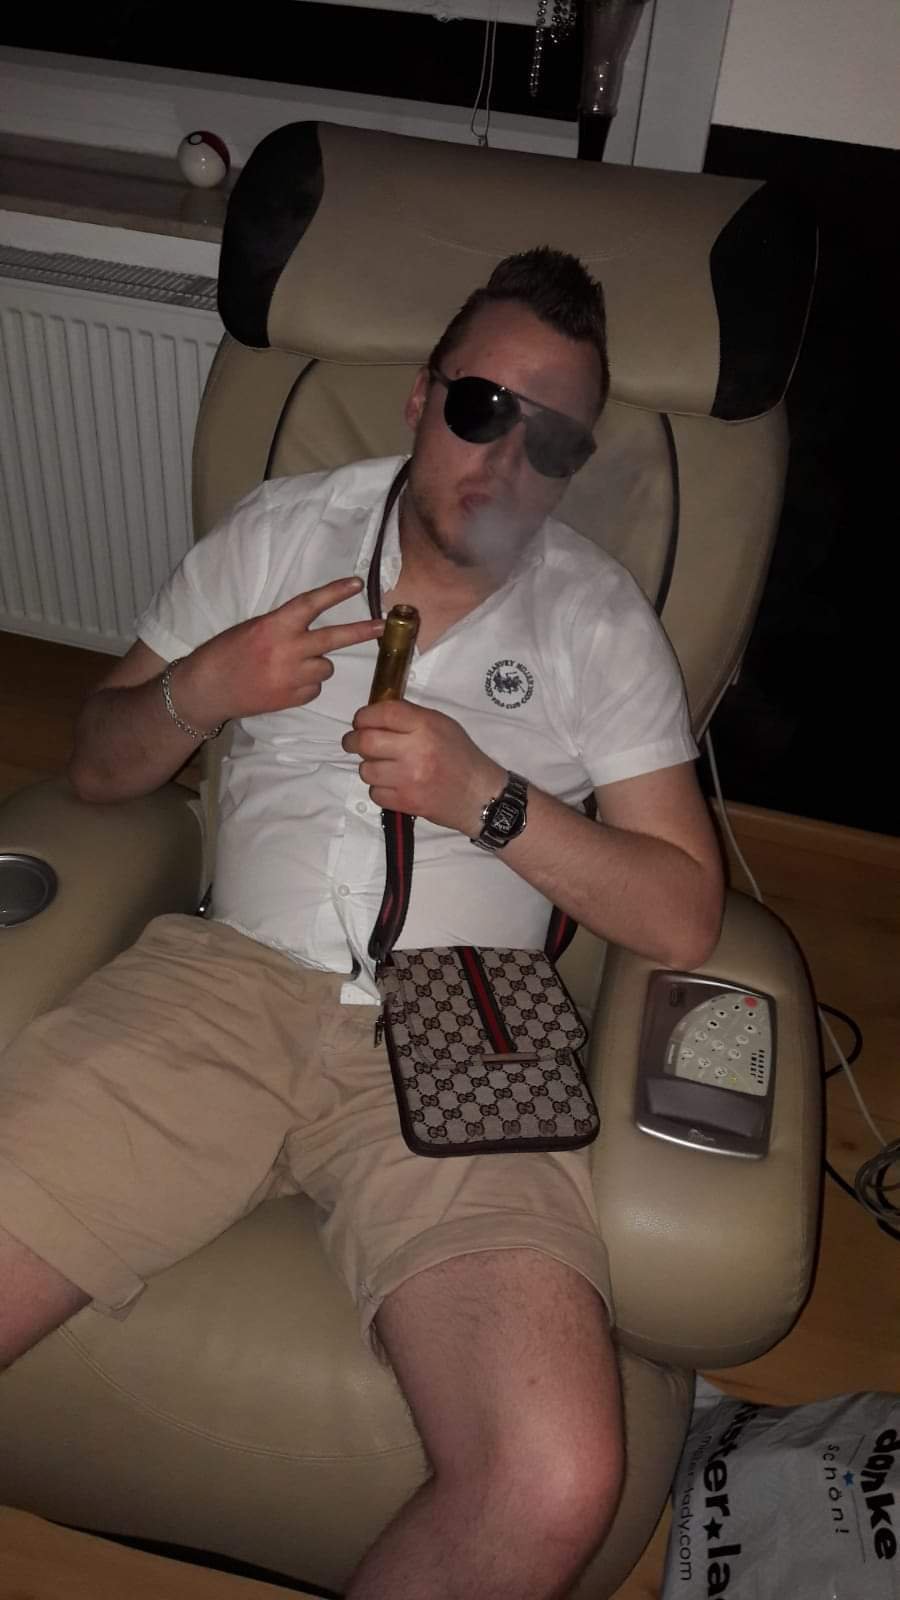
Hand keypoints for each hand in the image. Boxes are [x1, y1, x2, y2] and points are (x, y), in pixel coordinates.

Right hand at [172, 576, 382, 726]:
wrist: (208, 689)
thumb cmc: (226, 653)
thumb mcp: (252, 629)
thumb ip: (282, 626)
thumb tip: (308, 625)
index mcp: (273, 625)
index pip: (310, 604)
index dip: (335, 592)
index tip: (356, 583)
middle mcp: (286, 649)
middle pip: (332, 638)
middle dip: (361, 631)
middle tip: (383, 625)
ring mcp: (291, 676)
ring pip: (325, 666)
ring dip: (317, 665)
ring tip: (292, 666)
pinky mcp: (292, 698)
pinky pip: (314, 687)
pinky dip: (307, 684)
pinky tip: (285, 683)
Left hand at [343, 699, 503, 835]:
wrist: (479, 795)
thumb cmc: (460, 756)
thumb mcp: (442, 725)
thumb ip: (410, 717)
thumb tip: (375, 715)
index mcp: (426, 726)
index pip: (383, 713)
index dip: (364, 716)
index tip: (360, 721)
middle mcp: (416, 750)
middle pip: (366, 742)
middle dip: (352, 741)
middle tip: (353, 742)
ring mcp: (409, 779)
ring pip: (366, 770)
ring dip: (369, 767)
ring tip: (383, 767)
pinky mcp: (406, 802)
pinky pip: (375, 793)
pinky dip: (379, 789)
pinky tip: (393, 785)